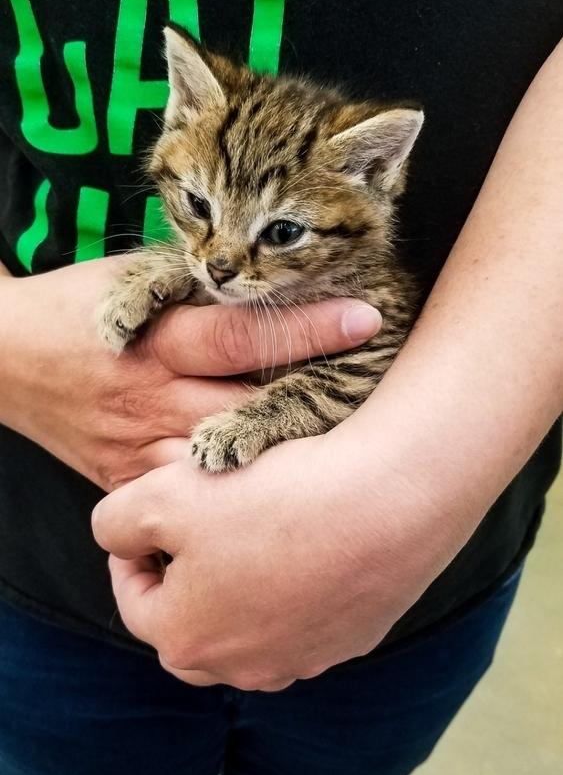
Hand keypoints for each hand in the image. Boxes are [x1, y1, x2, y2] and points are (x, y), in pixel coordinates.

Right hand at [0, 257, 380, 489]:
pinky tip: (285, 497)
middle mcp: (147, 396)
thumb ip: (196, 283)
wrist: (1, 361)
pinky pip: (188, 499)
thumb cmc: (72, 307)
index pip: (237, 333)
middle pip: (241, 404)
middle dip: (313, 401)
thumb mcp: (127, 275)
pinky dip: (236, 497)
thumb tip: (271, 279)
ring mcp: (136, 448)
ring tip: (350, 456)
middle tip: (382, 397)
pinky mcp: (125, 482)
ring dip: (283, 456)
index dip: (305, 326)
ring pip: (222, 461)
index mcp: (152, 337)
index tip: (368, 315)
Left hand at [91, 429, 453, 689]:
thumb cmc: (269, 498)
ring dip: (239, 591)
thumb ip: (114, 522)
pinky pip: (306, 620)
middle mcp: (245, 667)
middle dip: (184, 584)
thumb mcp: (160, 496)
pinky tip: (307, 541)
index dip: (132, 555)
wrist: (387, 500)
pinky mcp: (354, 639)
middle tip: (195, 532)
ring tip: (252, 534)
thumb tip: (117, 538)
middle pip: (193, 629)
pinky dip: (294, 589)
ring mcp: (305, 659)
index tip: (147, 517)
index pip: (136, 602)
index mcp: (187, 640)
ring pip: (250, 631)